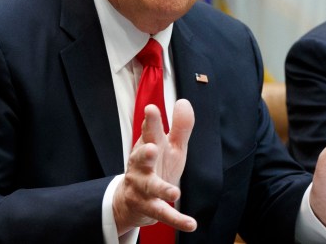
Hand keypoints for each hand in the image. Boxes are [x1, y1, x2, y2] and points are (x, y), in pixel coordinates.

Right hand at [113, 99, 196, 234]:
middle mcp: (141, 166)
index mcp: (148, 146)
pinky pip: (163, 214)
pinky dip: (177, 219)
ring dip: (161, 189)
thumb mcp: (171, 146)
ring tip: (174, 193)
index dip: (150, 121)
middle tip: (150, 148)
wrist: (134, 200)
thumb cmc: (156, 166)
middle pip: (142, 157)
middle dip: (145, 153)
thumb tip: (184, 102)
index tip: (151, 109)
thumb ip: (180, 127)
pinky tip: (191, 224)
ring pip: (150, 187)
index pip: (149, 132)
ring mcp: (142, 187)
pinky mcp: (148, 207)